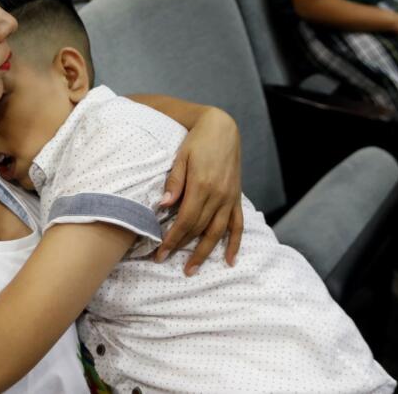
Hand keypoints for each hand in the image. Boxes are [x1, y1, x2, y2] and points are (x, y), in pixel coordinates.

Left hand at [157, 107, 243, 274]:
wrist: (222, 128)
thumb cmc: (197, 142)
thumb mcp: (182, 157)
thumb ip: (174, 182)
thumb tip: (164, 205)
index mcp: (202, 186)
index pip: (185, 221)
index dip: (172, 239)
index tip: (159, 252)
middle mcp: (218, 195)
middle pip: (198, 229)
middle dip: (181, 248)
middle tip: (164, 261)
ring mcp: (229, 198)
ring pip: (217, 232)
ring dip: (205, 252)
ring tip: (193, 269)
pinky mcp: (236, 197)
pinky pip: (238, 225)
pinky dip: (235, 243)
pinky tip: (230, 260)